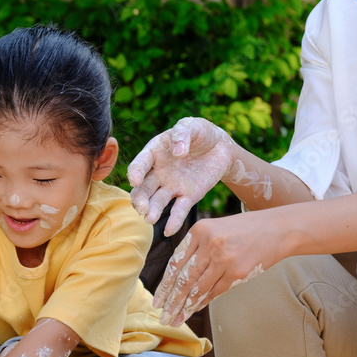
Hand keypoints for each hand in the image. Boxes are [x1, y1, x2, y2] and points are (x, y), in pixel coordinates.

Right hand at [127, 117, 237, 235]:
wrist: (221, 146)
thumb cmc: (200, 133)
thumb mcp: (191, 125)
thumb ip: (182, 134)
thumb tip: (178, 152)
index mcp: (154, 153)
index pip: (140, 164)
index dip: (135, 172)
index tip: (135, 180)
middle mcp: (158, 172)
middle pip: (143, 189)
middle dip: (140, 199)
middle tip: (142, 208)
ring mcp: (172, 186)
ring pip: (157, 201)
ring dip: (152, 211)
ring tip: (150, 219)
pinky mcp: (188, 196)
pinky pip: (178, 210)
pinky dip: (174, 221)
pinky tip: (169, 231)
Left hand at [153, 211, 279, 326]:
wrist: (277, 229)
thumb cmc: (243, 229)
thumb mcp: (215, 228)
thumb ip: (196, 247)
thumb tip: (176, 276)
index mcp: (199, 230)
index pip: (176, 262)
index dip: (165, 284)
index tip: (158, 300)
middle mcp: (209, 244)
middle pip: (184, 278)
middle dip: (172, 301)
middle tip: (163, 316)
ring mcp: (224, 259)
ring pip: (198, 288)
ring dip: (185, 306)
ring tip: (175, 319)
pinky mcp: (237, 272)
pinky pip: (215, 291)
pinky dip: (202, 302)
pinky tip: (193, 311)